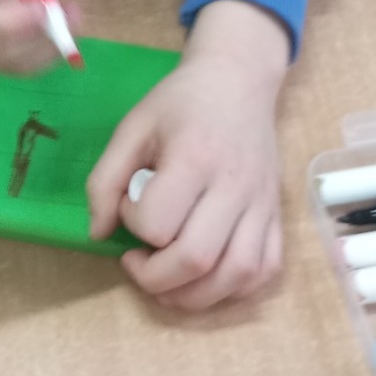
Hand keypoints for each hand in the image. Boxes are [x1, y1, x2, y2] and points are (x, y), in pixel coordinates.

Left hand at [87, 0, 288, 309]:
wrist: (238, 79)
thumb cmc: (181, 103)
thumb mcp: (133, 126)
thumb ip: (105, 179)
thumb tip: (98, 233)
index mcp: (194, 158)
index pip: (158, 222)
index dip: (133, 225)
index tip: (129, 208)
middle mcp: (234, 186)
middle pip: (197, 259)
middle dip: (156, 279)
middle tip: (138, 263)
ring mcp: (261, 204)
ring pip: (236, 276)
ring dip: (195, 296)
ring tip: (167, 283)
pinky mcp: (277, 214)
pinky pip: (265, 271)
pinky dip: (235, 289)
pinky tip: (207, 278)